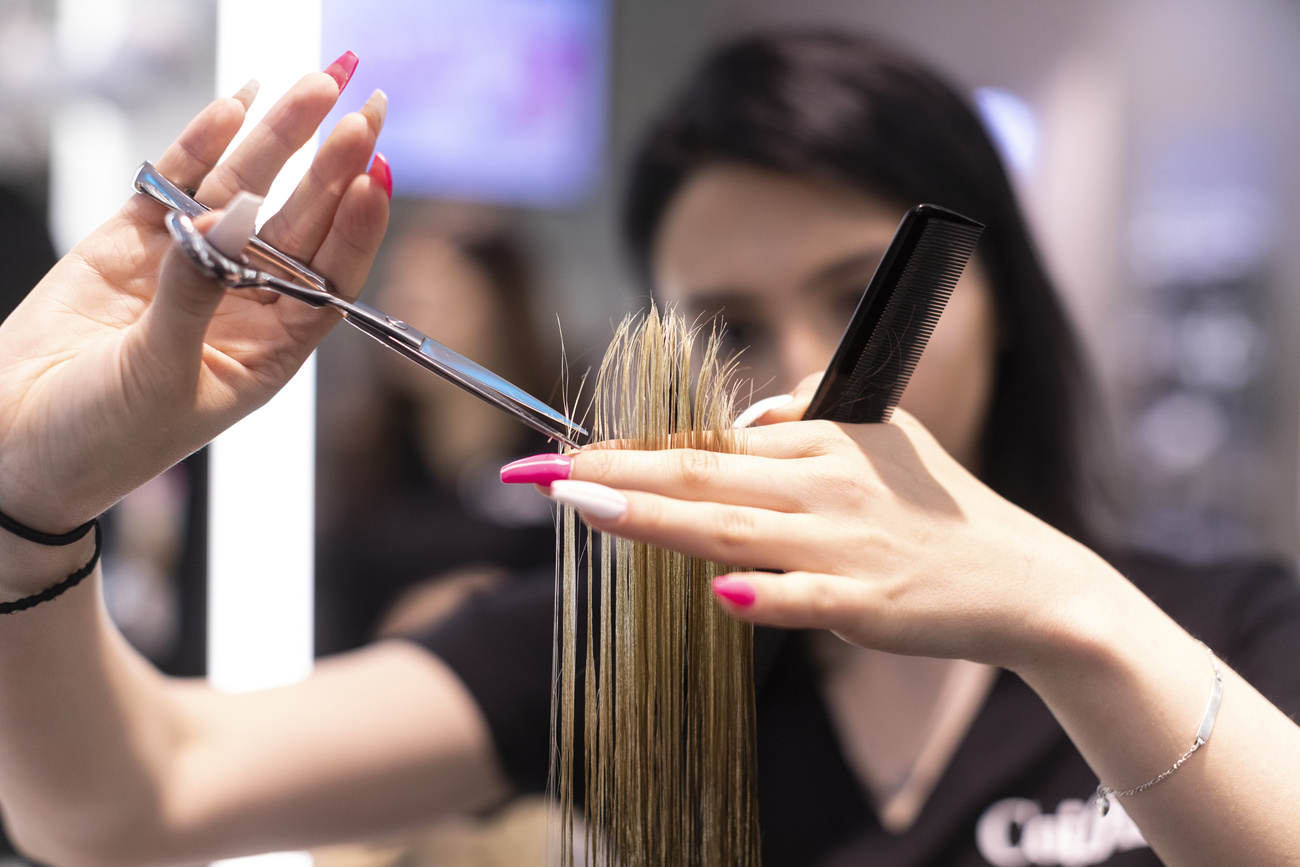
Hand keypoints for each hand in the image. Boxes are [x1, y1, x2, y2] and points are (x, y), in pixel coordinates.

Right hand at [0, 68, 389, 539]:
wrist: (12, 445)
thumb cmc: (103, 439)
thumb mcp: (160, 377)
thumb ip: (191, 298)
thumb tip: (221, 226)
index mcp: (269, 348)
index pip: (329, 276)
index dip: (356, 225)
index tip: (378, 174)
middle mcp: (240, 301)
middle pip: (299, 221)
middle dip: (333, 164)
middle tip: (364, 108)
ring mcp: (189, 266)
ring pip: (245, 190)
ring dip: (279, 137)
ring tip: (316, 84)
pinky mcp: (133, 242)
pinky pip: (178, 183)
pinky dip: (203, 143)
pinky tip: (240, 104)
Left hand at [551, 377, 1118, 670]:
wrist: (1027, 582)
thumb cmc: (943, 512)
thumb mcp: (885, 438)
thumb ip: (811, 418)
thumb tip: (744, 420)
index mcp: (821, 445)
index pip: (705, 448)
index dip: (627, 450)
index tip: (560, 455)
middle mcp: (823, 485)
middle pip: (700, 478)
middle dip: (611, 474)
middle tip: (538, 475)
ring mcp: (844, 544)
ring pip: (733, 528)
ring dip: (654, 519)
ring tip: (585, 508)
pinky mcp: (869, 600)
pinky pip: (808, 598)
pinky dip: (766, 596)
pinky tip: (722, 595)